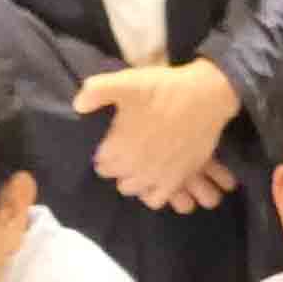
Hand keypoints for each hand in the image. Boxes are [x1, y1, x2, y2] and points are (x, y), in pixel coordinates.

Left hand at [77, 62, 240, 210]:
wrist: (205, 97)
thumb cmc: (164, 89)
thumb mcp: (127, 82)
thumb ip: (97, 91)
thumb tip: (77, 105)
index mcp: (117, 147)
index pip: (99, 161)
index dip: (104, 150)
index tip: (112, 140)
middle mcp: (134, 167)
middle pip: (114, 176)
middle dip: (116, 164)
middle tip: (126, 148)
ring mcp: (156, 176)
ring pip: (131, 189)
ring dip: (132, 178)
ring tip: (139, 162)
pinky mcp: (177, 179)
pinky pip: (156, 199)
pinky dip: (152, 192)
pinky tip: (154, 178)